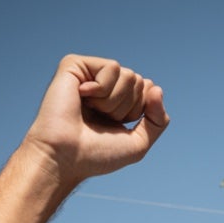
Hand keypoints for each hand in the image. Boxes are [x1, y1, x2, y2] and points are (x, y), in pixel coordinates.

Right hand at [21, 55, 168, 187]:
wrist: (65, 157)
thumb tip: (155, 87)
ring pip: (128, 75)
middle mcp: (103, 86)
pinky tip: (82, 97)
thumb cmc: (95, 154)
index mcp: (116, 100)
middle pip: (139, 81)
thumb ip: (158, 120)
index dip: (138, 111)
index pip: (147, 90)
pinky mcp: (75, 65)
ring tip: (91, 111)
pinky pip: (112, 67)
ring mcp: (89, 74)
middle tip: (101, 120)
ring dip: (114, 102)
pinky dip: (103, 89)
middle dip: (126, 107)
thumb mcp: (139, 143)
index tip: (116, 126)